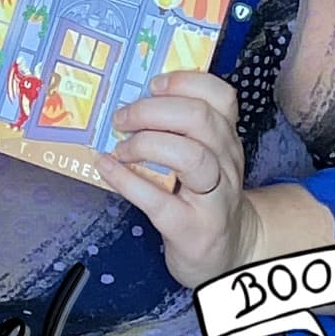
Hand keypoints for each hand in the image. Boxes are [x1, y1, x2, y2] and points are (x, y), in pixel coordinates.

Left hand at [94, 71, 257, 289]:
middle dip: (153, 110)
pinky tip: (107, 168)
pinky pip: (159, 200)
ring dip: (146, 143)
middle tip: (121, 118)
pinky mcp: (193, 230)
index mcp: (226, 138)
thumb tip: (130, 101)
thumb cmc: (203, 198)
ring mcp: (215, 198)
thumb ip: (179, 131)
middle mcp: (226, 163)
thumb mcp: (204, 158)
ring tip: (121, 148)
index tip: (153, 84)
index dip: (185, 82)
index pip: (221, 96)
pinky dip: (127, 180)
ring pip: (191, 156)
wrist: (227, 253)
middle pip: (200, 119)